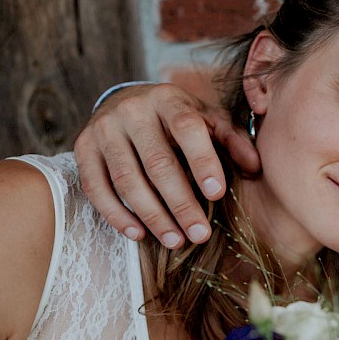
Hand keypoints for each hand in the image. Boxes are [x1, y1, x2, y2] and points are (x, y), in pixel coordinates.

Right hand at [74, 83, 259, 246]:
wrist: (126, 102)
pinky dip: (116, 214)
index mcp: (169, 99)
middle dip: (180, 203)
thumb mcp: (207, 120)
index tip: (216, 194)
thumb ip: (231, 140)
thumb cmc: (177, 118)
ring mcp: (103, 129)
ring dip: (152, 215)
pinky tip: (138, 234)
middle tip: (200, 233)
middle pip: (157, 163)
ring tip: (175, 240)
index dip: (202, 161)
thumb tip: (255, 167)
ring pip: (126, 179)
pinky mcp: (83, 148)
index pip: (187, 128)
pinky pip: (96, 187)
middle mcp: (132, 110)